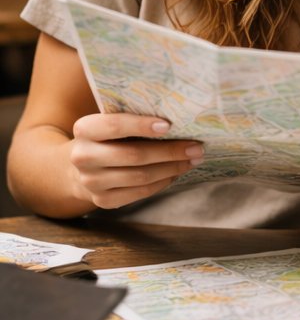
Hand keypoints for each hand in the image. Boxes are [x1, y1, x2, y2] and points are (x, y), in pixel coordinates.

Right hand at [68, 112, 203, 209]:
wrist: (81, 167)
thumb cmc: (108, 138)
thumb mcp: (112, 124)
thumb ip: (135, 119)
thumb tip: (180, 119)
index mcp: (85, 129)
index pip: (115, 126)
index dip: (142, 125)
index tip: (169, 125)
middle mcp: (83, 156)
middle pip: (134, 155)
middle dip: (170, 151)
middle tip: (196, 147)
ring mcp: (91, 181)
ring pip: (140, 176)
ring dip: (172, 167)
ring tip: (193, 159)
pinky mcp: (103, 200)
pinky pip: (140, 192)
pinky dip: (163, 181)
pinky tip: (176, 172)